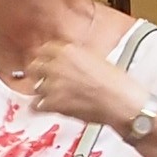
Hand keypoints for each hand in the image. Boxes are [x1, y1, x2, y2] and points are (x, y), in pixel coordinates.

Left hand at [0, 32, 151, 136]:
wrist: (122, 103)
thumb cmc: (117, 83)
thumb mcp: (96, 60)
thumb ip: (76, 59)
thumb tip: (67, 63)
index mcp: (68, 51)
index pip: (44, 49)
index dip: (44, 57)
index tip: (46, 62)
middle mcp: (56, 65)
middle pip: (34, 66)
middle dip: (39, 73)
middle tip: (46, 79)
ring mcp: (52, 85)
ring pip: (35, 86)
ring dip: (42, 91)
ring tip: (53, 96)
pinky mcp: (53, 103)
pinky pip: (36, 105)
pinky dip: (41, 107)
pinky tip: (50, 107)